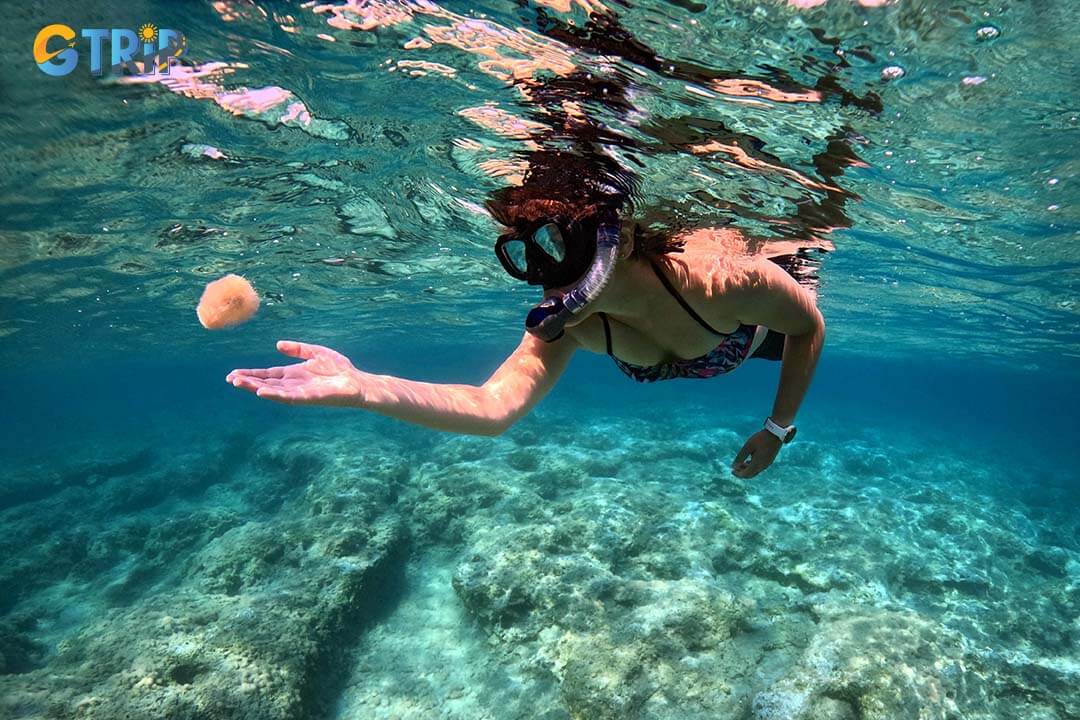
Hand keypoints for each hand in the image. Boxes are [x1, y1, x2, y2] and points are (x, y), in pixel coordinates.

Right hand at [227, 340, 365, 406]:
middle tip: (231, 379)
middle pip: (266, 383)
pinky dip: (275, 395)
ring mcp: (300, 392)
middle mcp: (294, 384)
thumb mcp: (316, 353)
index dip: (251, 374)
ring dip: (256, 388)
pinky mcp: (310, 398)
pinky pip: (289, 397)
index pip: (268, 374)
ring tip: (239, 384)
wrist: (358, 382)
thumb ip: (298, 349)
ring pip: (274, 391)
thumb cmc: (340, 369)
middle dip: (248, 381)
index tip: (233, 374)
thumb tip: (278, 344)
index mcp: (294, 374)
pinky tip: (262, 392)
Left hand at [731, 429, 781, 478]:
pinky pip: (759, 467)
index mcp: (757, 464)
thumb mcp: (748, 447)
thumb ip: (740, 457)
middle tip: (734, 469)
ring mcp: (767, 464)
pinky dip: (752, 466)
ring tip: (740, 463)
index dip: (738, 474)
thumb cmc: (760, 439)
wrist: (776, 434)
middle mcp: (763, 466)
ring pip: (755, 471)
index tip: (731, 471)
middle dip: (742, 473)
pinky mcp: (770, 460)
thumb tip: (733, 466)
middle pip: (751, 474)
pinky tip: (748, 461)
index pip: (746, 474)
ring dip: (747, 469)